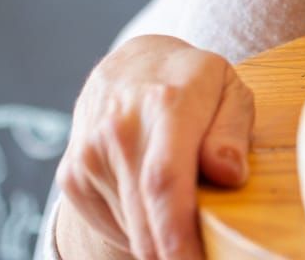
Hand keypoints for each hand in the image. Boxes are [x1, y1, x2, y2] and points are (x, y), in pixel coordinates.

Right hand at [55, 35, 254, 259]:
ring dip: (161, 240)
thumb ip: (232, 131)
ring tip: (188, 222)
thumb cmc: (193, 82)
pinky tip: (158, 207)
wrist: (128, 65)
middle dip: (175, 251)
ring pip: (130, 226)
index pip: (165, 179)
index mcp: (165, 104)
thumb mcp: (229, 89)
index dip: (178, 231)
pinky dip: (141, 229)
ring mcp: (88, 155)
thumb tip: (229, 174)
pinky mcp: (72, 177)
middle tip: (204, 255)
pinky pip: (112, 224)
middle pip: (144, 215)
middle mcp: (118, 129)